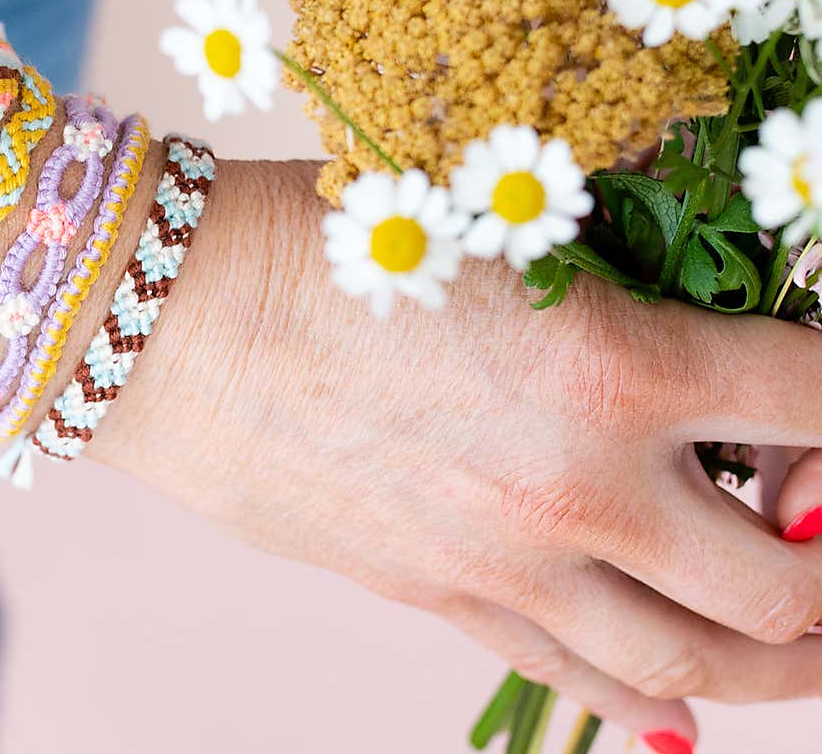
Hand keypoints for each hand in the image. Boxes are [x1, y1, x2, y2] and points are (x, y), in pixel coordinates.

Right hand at [97, 158, 821, 746]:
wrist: (166, 318)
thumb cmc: (308, 235)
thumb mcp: (473, 221)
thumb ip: (596, 272)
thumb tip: (683, 316)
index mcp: (610, 364)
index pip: (815, 398)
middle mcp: (581, 486)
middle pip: (783, 584)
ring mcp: (507, 562)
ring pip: (694, 664)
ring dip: (770, 655)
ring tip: (792, 628)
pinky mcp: (437, 598)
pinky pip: (574, 680)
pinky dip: (647, 697)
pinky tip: (675, 700)